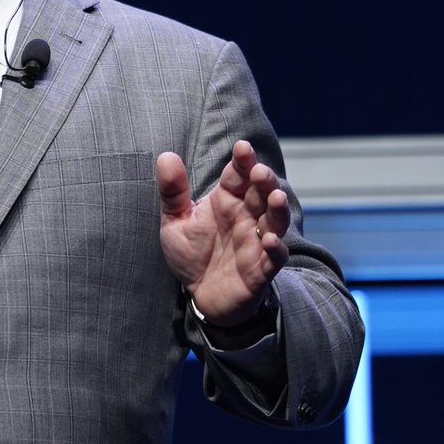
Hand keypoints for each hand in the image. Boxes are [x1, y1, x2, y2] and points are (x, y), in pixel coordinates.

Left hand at [155, 140, 290, 329]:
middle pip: (262, 193)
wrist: (200, 296)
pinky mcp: (261, 270)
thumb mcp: (175, 222)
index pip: (239, 175)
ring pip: (275, 221)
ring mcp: (256, 242)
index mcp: (226, 201)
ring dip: (278, 209)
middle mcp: (246, 217)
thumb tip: (165, 155)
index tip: (243, 148)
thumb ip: (172, 192)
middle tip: (260, 172)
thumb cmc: (192, 254)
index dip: (243, 162)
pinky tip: (269, 240)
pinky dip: (275, 248)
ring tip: (275, 197)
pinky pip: (274, 258)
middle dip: (264, 180)